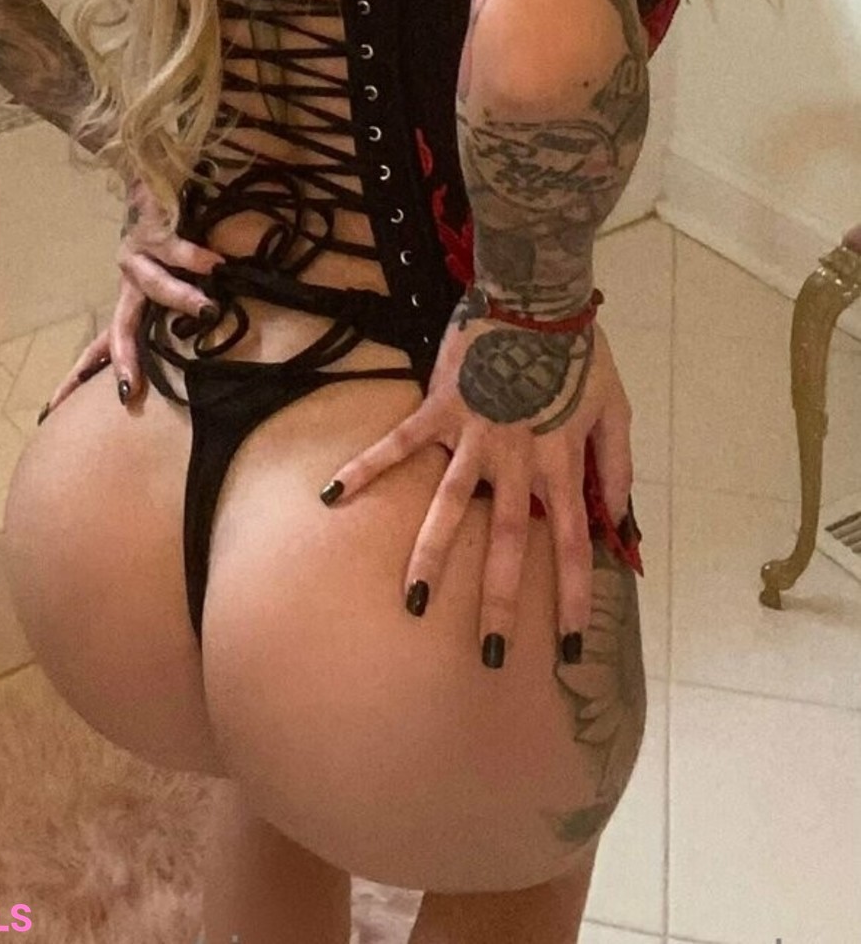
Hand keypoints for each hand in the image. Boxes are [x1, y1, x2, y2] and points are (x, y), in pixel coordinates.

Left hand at [37, 176, 224, 422]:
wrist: (156, 172)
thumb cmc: (171, 230)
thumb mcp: (171, 276)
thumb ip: (180, 306)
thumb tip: (210, 333)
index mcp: (129, 299)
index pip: (101, 347)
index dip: (79, 378)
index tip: (51, 411)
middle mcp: (128, 282)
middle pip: (121, 329)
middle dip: (124, 361)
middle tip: (128, 392)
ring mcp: (138, 255)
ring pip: (154, 285)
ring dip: (180, 297)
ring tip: (207, 309)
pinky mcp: (153, 227)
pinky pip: (176, 247)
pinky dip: (196, 258)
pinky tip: (216, 266)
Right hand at [317, 302, 633, 666]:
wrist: (538, 297)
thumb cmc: (580, 353)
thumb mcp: (616, 408)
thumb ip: (617, 465)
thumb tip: (616, 517)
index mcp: (562, 465)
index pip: (571, 546)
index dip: (569, 598)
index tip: (565, 649)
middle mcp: (518, 461)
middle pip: (508, 542)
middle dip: (497, 601)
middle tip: (487, 655)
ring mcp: (475, 437)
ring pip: (451, 505)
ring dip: (431, 555)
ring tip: (413, 602)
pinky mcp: (441, 409)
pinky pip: (399, 443)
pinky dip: (367, 466)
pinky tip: (333, 492)